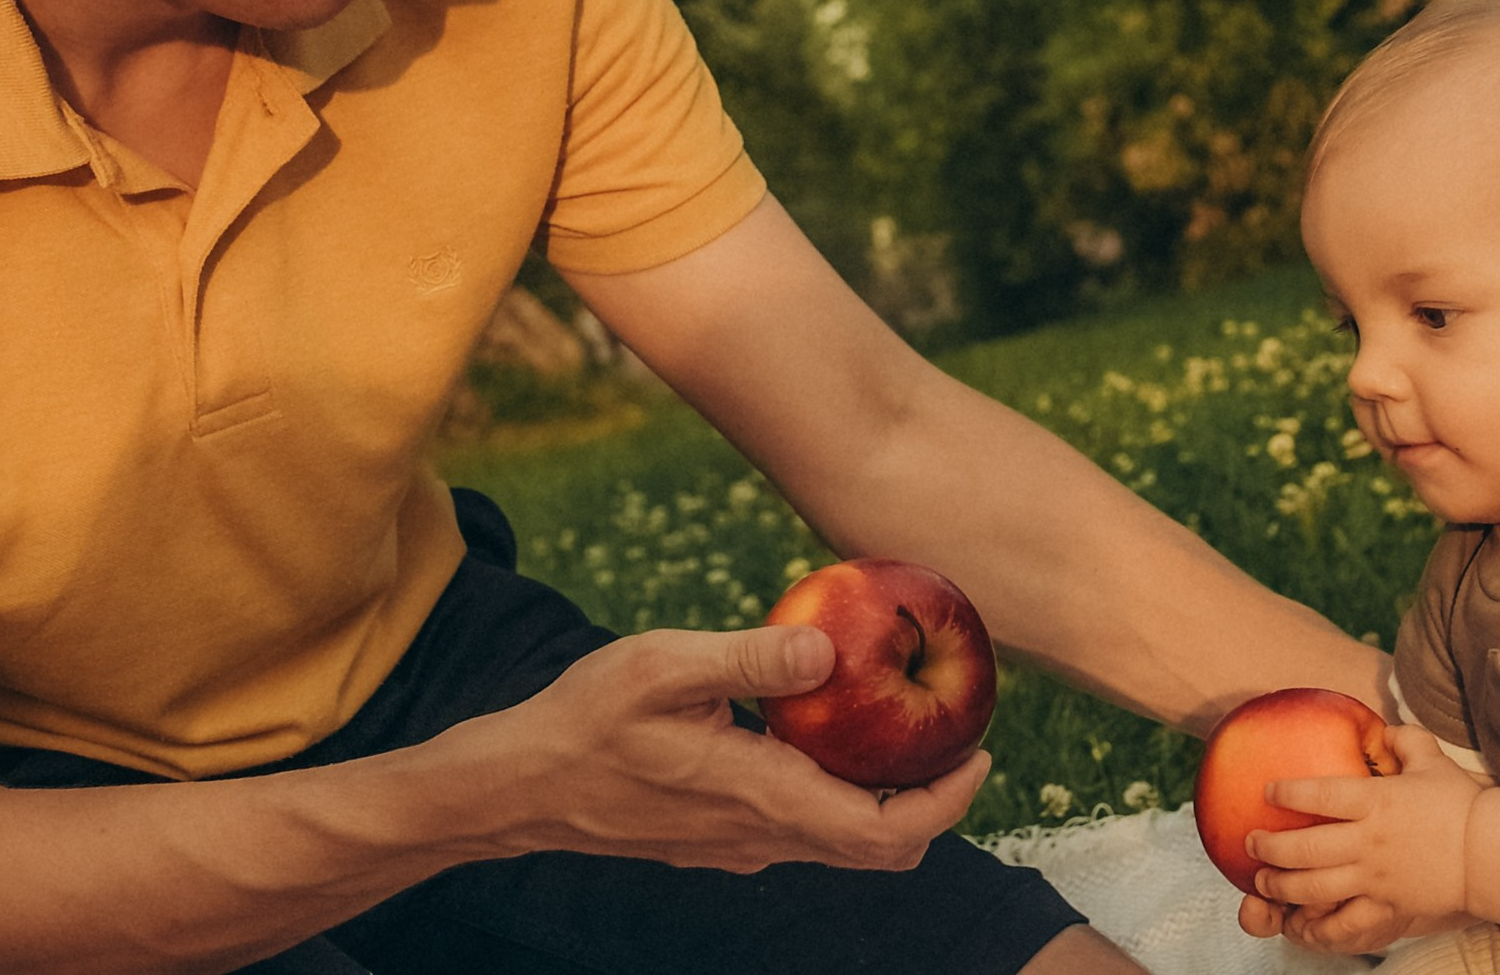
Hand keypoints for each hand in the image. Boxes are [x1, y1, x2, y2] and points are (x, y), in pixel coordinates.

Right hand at [459, 624, 987, 872]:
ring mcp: (739, 844)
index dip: (948, 801)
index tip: (980, 751)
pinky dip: (841, 794)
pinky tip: (829, 734)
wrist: (518, 785)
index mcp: (762, 797)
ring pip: (842, 843)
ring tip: (904, 725)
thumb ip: (750, 658)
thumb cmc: (584, 719)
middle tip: (957, 735)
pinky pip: (805, 830)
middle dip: (933, 802)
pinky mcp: (720, 836)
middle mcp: (761, 836)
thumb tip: (831, 650)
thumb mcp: (663, 665)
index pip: (887, 831)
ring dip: (887, 798)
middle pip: (879, 849)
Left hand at [1248, 723, 1477, 927]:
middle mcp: (1368, 839)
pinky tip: (1300, 921)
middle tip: (1251, 843)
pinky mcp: (1387, 904)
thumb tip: (1386, 728)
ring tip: (1262, 880)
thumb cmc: (1461, 803)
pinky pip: (1346, 919)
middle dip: (1270, 846)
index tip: (1267, 791)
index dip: (1287, 792)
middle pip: (1304, 846)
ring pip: (1315, 885)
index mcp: (1375, 801)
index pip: (1319, 793)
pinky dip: (1319, 923)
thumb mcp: (1433, 761)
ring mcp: (1375, 876)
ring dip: (1282, 884)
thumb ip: (1406, 740)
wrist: (1492, 853)